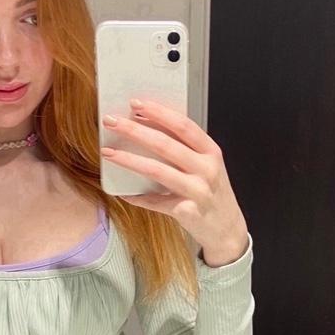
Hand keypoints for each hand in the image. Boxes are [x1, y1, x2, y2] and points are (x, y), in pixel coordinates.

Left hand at [100, 98, 248, 265]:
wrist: (227, 229)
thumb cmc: (212, 193)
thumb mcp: (207, 166)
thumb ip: (186, 150)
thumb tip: (146, 130)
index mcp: (210, 152)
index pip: (183, 126)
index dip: (159, 113)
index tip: (136, 104)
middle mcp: (206, 169)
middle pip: (165, 144)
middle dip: (135, 131)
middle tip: (111, 122)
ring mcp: (198, 191)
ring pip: (157, 170)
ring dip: (128, 159)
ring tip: (108, 152)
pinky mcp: (187, 212)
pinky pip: (154, 201)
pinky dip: (136, 197)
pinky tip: (122, 193)